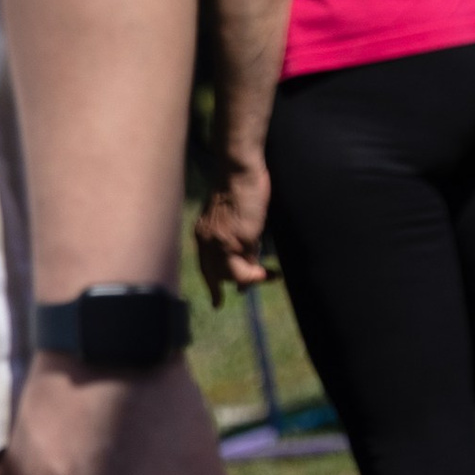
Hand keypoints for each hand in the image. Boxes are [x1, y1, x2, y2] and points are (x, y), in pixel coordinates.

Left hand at [194, 155, 271, 298]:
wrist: (239, 171)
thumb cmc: (240, 189)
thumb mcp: (234, 220)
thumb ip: (237, 241)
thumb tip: (251, 264)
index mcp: (203, 234)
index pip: (205, 267)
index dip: (213, 286)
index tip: (217, 303)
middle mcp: (207, 241)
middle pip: (220, 276)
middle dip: (240, 283)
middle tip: (262, 281)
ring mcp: (222, 242)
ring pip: (234, 276)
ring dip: (254, 279)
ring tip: (271, 275)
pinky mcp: (238, 239)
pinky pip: (248, 267)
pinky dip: (260, 274)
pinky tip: (271, 272)